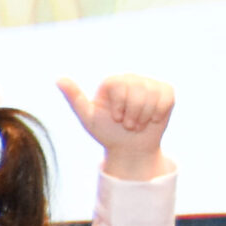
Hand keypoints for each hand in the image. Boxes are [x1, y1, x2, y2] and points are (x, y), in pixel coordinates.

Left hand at [58, 73, 173, 179]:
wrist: (129, 147)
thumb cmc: (107, 133)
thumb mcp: (88, 118)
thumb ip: (75, 98)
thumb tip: (58, 78)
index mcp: (112, 81)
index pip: (120, 85)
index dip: (120, 106)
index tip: (115, 118)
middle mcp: (131, 78)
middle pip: (139, 92)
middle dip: (133, 115)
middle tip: (127, 124)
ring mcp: (150, 83)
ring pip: (153, 96)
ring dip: (145, 117)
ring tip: (138, 123)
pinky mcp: (166, 91)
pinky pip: (167, 98)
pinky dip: (159, 113)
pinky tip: (152, 119)